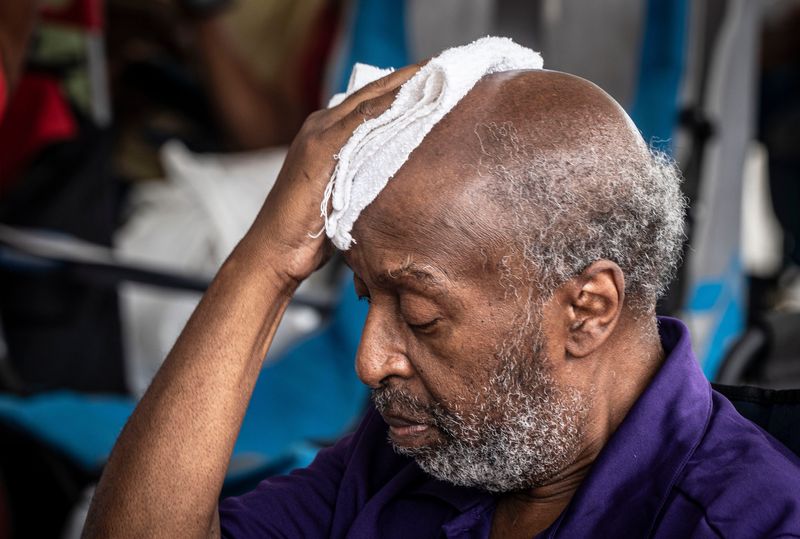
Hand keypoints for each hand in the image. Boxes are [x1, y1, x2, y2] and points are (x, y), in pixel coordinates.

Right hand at [241, 63, 422, 285]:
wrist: (274, 249)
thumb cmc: (309, 232)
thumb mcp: (342, 198)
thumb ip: (361, 180)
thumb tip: (395, 185)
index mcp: (324, 134)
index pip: (369, 102)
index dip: (400, 88)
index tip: (433, 80)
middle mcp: (320, 127)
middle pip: (371, 93)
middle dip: (407, 78)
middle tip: (441, 67)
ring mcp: (318, 134)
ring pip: (368, 100)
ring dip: (402, 86)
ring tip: (435, 75)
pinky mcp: (320, 149)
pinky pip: (360, 121)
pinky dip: (387, 108)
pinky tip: (411, 99)